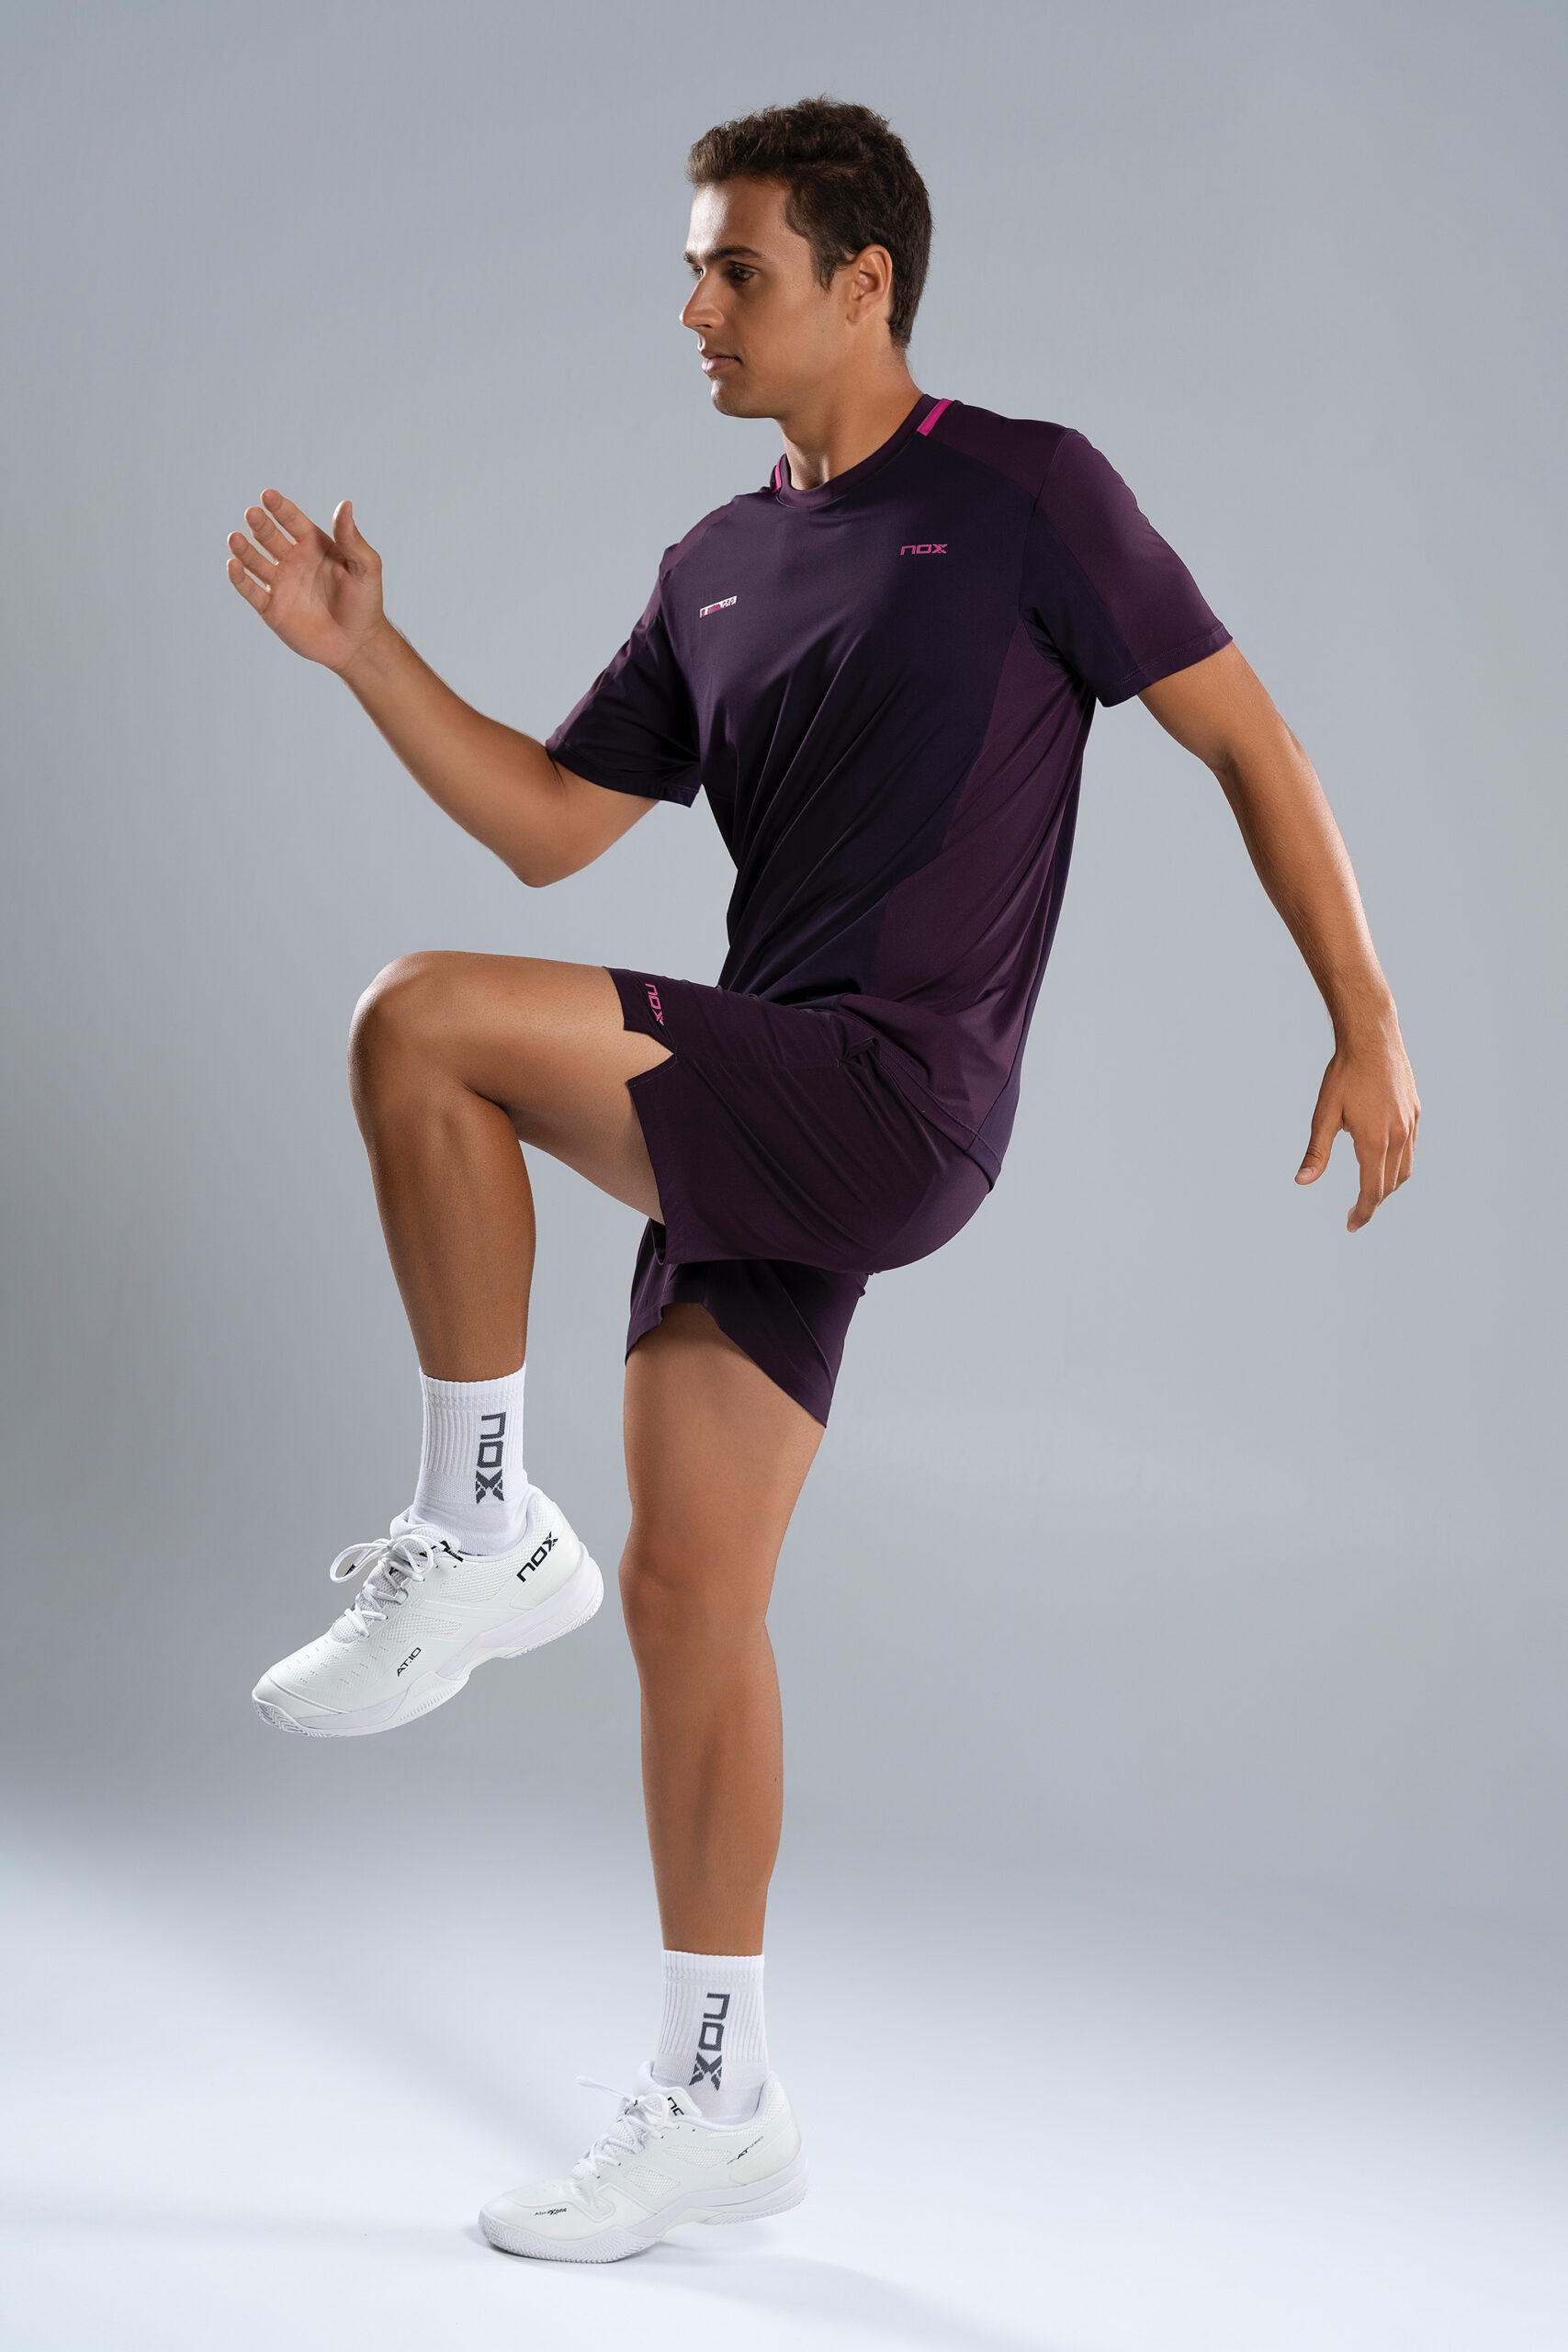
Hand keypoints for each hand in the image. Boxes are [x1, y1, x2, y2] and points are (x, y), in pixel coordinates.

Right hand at [225, 489, 384, 672]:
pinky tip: (233, 565)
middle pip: (270, 537)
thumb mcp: (365, 567)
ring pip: (256, 562)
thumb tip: (345, 504)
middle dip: (260, 525)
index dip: (280, 508)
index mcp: (313, 545)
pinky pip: (251, 591)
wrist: (357, 644)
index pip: (292, 520)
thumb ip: (352, 538)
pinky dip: (240, 579)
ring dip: (244, 549)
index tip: (268, 496)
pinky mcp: (272, 608)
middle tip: (252, 514)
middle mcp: (293, 560)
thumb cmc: (365, 603)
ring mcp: (280, 584)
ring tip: (234, 539)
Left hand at [1296, 1032, 1420, 1230]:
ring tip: (1369, 1192)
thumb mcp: (1324, 1113)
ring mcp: (1411, 1125)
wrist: (1373, 1038)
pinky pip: (1411, 1149)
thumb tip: (1302, 1181)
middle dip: (1372, 1203)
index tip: (1351, 1226)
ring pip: (1404, 1170)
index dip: (1362, 1213)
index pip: (1372, 1192)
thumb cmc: (1344, 1074)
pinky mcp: (1416, 1113)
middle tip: (1354, 1213)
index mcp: (1374, 1142)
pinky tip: (1384, 1162)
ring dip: (1388, 1186)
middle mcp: (1398, 1137)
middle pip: (1389, 1185)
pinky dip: (1399, 1165)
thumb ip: (1316, 1151)